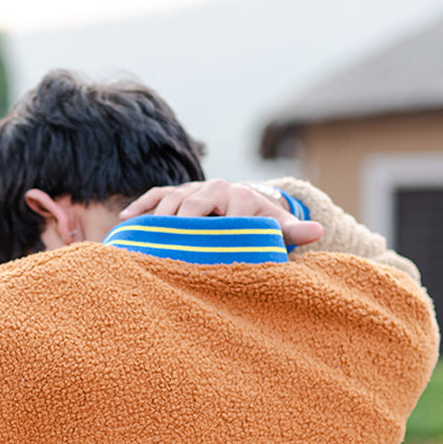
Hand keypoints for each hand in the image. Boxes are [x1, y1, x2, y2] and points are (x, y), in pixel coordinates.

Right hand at [119, 180, 322, 246]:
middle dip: (179, 228)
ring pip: (170, 200)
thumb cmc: (263, 225)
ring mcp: (192, 189)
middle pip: (191, 205)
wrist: (250, 205)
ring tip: (142, 243)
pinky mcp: (176, 193)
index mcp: (240, 196)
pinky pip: (155, 196)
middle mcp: (215, 188)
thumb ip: (292, 232)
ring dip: (156, 220)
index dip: (213, 233)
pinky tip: (125, 221)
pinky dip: (140, 207)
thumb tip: (317, 231)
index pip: (224, 214)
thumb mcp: (278, 228)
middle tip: (166, 253)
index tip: (203, 256)